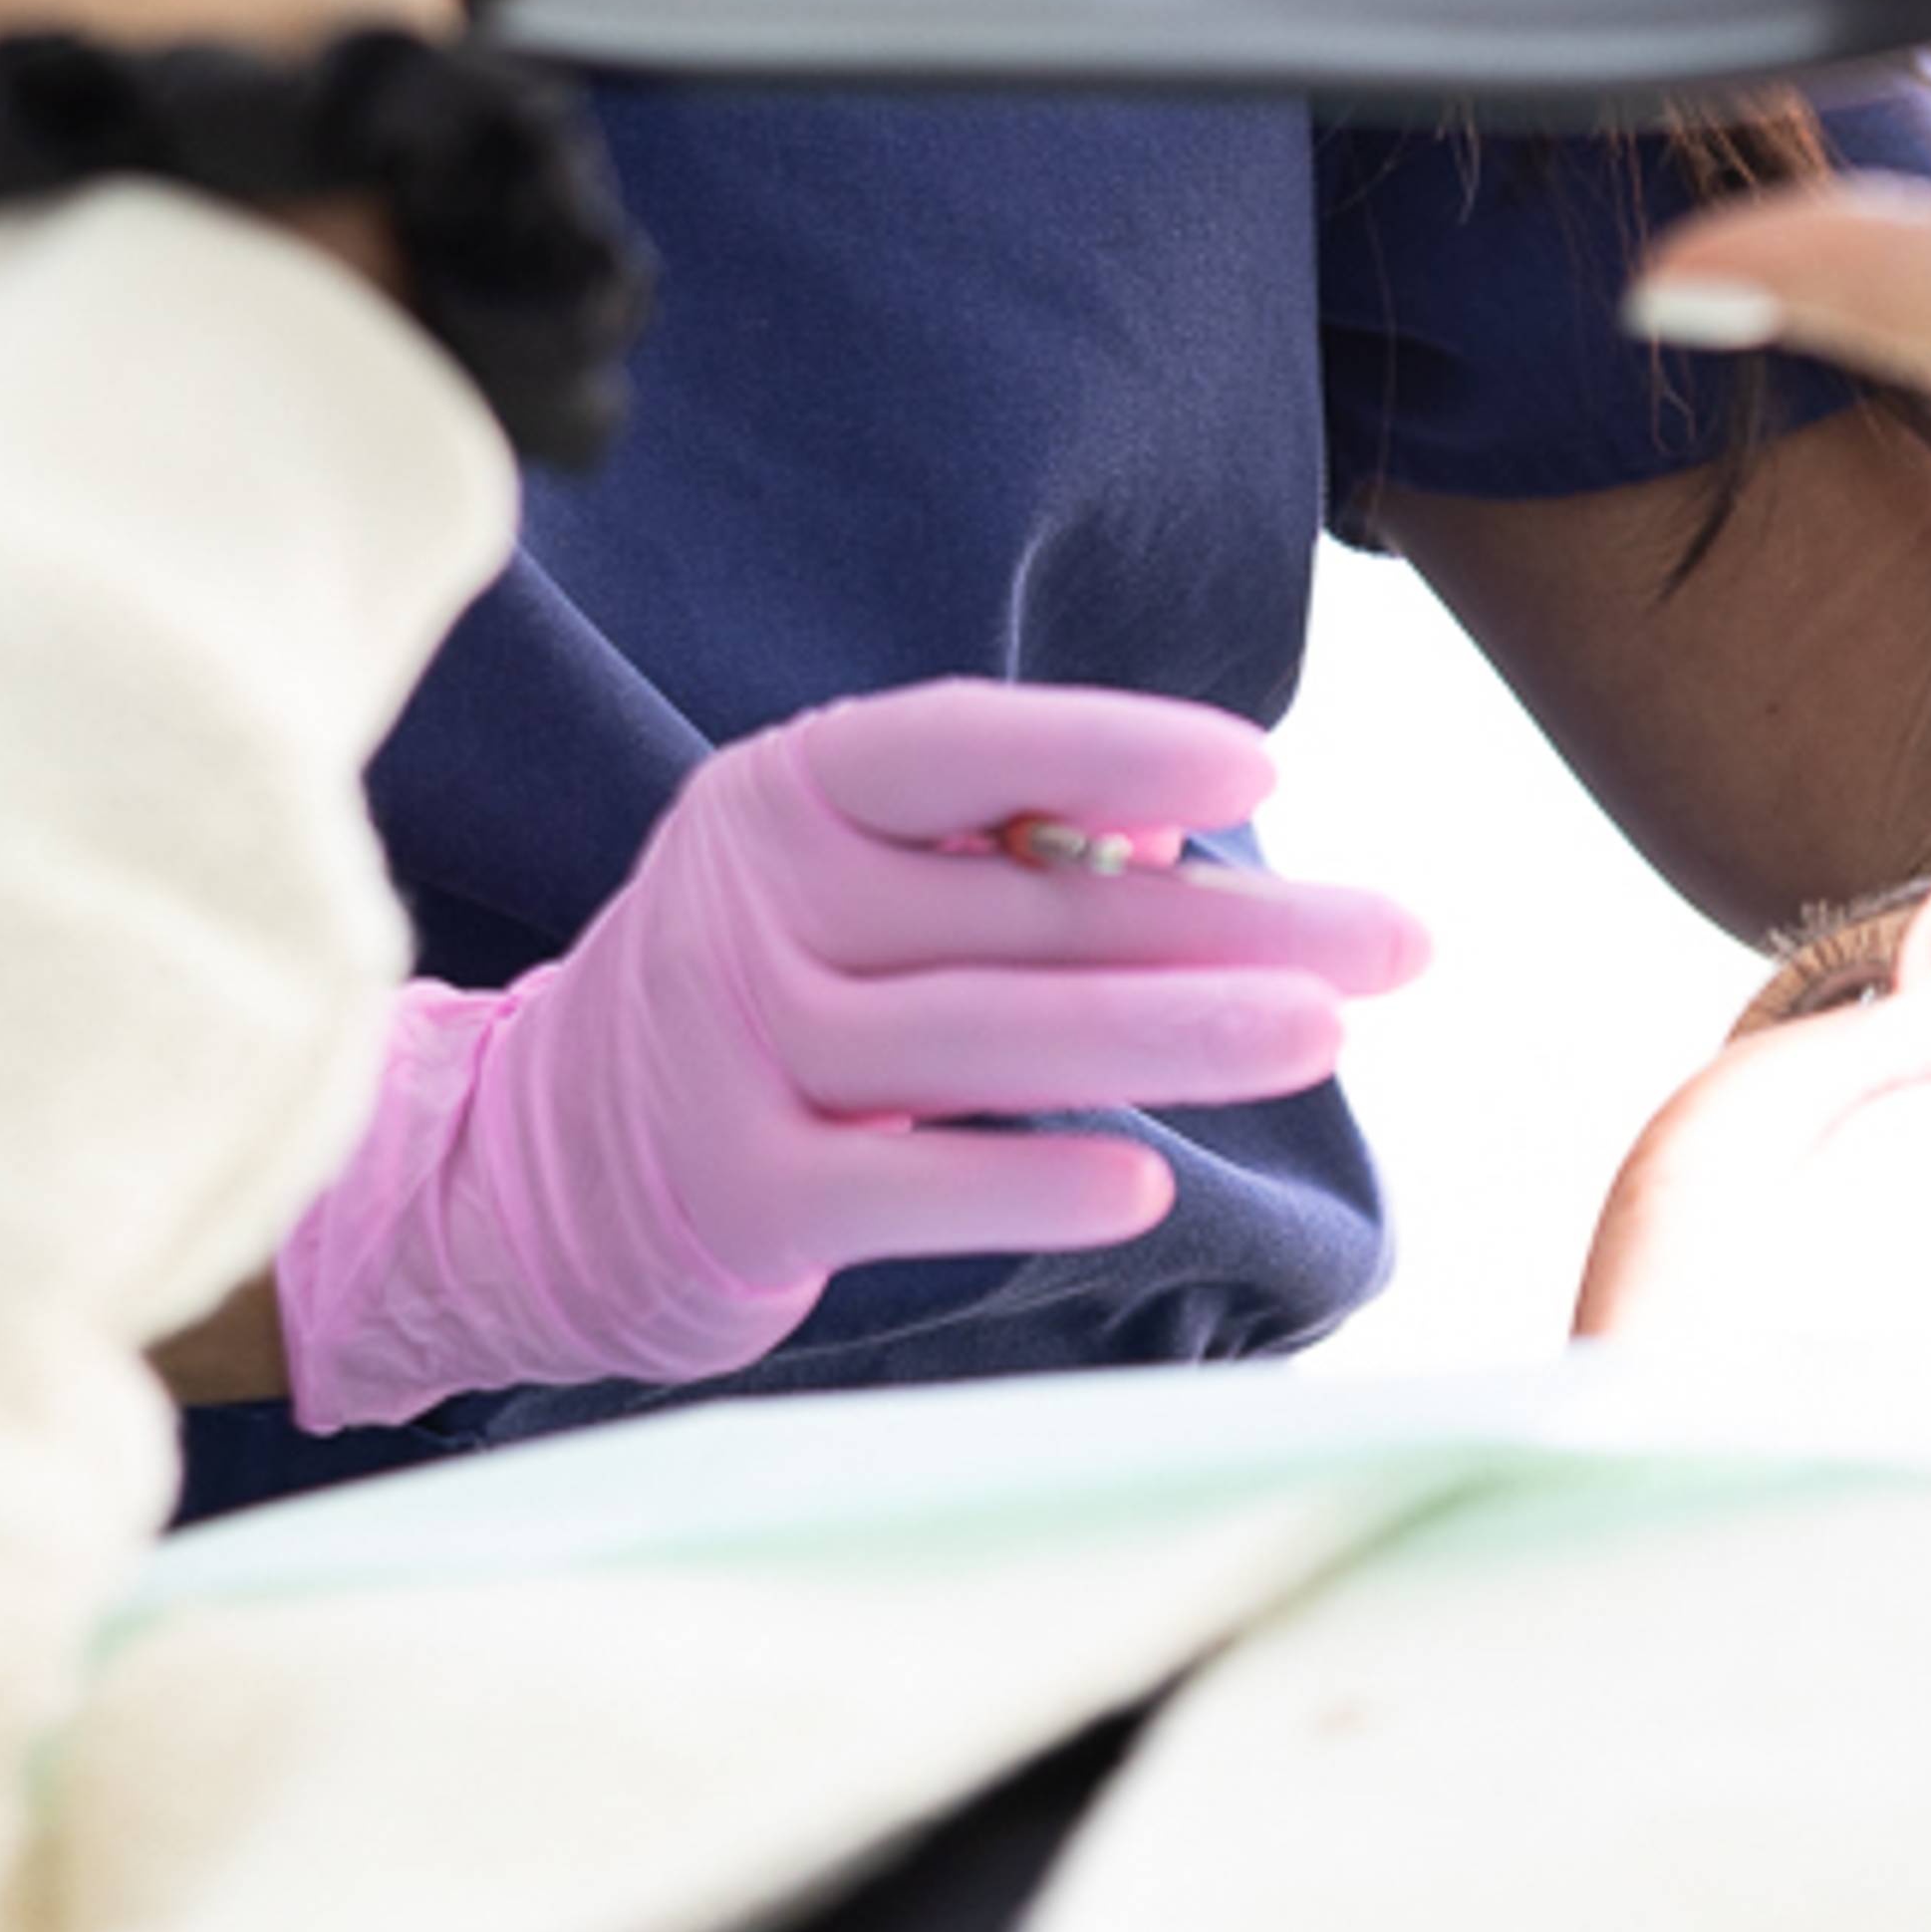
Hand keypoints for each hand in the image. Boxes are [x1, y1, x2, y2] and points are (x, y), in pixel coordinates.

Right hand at [272, 676, 1427, 1423]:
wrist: (533, 1160)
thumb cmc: (759, 991)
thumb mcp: (836, 880)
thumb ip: (987, 859)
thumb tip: (1187, 853)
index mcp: (786, 793)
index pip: (959, 742)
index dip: (1109, 745)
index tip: (1265, 768)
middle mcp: (755, 901)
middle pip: (1025, 903)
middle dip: (1232, 923)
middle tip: (1397, 939)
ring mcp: (741, 1045)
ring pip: (993, 1034)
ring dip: (1175, 1033)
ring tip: (1325, 1035)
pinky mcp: (742, 1189)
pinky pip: (912, 1181)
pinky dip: (1029, 1176)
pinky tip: (1145, 1177)